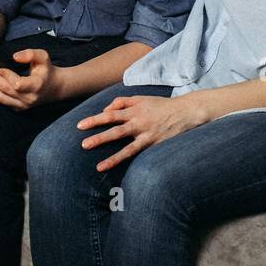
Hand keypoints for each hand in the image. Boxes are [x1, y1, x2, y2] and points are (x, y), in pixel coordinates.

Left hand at [0, 48, 61, 109]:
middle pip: (5, 90)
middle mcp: (29, 99)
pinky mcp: (18, 108)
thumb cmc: (46, 70)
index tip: (0, 67)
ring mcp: (23, 106)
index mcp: (36, 86)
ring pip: (0, 98)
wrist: (54, 88)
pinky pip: (2, 102)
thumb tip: (14, 57)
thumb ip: (30, 54)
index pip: (17, 84)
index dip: (7, 76)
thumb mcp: (43, 57)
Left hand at [76, 93, 203, 170]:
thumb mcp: (142, 98)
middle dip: (96, 133)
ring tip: (95, 162)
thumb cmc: (162, 106)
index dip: (95, 119)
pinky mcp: (152, 142)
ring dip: (107, 150)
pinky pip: (135, 152)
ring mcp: (145, 131)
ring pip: (122, 140)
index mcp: (134, 108)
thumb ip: (123, 101)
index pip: (110, 113)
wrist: (186, 112)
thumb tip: (106, 110)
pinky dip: (122, 159)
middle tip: (82, 143)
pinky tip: (111, 166)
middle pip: (113, 124)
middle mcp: (137, 119)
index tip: (80, 126)